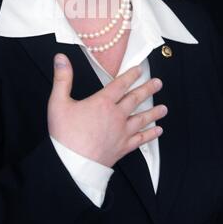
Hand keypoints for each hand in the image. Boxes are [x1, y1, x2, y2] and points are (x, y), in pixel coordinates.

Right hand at [48, 53, 166, 167]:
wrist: (72, 165)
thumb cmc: (65, 135)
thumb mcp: (58, 102)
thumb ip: (62, 78)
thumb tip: (61, 59)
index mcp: (102, 103)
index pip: (120, 84)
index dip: (130, 75)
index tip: (139, 69)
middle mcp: (116, 116)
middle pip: (135, 99)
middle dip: (148, 89)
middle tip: (158, 83)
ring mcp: (121, 132)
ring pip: (142, 119)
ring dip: (154, 112)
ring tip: (164, 108)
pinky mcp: (123, 148)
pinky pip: (141, 139)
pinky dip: (150, 135)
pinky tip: (157, 132)